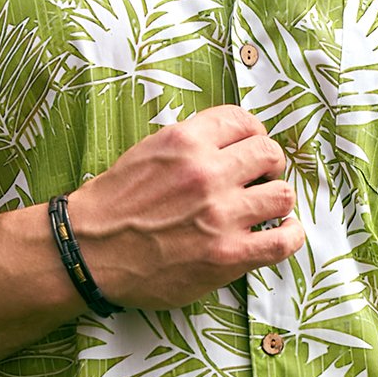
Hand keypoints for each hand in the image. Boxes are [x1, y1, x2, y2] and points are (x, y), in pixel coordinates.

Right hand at [65, 104, 304, 310]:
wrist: (87, 252)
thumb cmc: (114, 205)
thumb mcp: (147, 151)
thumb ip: (190, 143)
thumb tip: (231, 143)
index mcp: (186, 141)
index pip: (244, 120)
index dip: (253, 134)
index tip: (250, 147)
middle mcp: (207, 174)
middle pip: (270, 154)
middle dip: (268, 165)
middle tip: (257, 179)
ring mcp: (220, 216)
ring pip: (282, 195)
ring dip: (277, 200)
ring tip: (264, 209)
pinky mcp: (228, 256)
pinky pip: (283, 242)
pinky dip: (290, 236)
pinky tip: (282, 233)